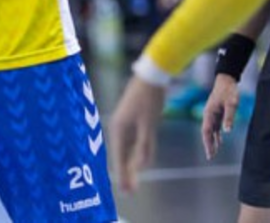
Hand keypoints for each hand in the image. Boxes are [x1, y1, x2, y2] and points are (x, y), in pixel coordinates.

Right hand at [109, 76, 164, 193]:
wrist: (150, 77)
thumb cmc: (149, 100)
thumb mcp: (149, 125)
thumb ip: (144, 146)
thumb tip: (141, 166)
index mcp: (119, 130)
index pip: (119, 158)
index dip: (123, 176)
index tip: (127, 191)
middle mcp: (118, 129)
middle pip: (121, 156)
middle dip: (126, 174)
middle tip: (130, 192)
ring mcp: (124, 125)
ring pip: (126, 151)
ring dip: (130, 166)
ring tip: (134, 182)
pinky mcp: (131, 122)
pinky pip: (131, 143)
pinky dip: (134, 155)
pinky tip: (138, 163)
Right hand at [200, 74, 239, 159]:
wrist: (227, 79)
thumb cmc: (229, 90)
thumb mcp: (231, 104)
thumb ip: (229, 117)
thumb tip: (227, 131)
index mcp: (209, 112)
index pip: (206, 131)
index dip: (207, 142)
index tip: (210, 153)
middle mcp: (208, 114)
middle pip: (206, 132)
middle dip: (208, 145)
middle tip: (210, 157)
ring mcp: (212, 114)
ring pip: (210, 131)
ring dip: (212, 141)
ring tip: (213, 153)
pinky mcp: (217, 113)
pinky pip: (215, 127)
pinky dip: (216, 135)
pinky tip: (219, 142)